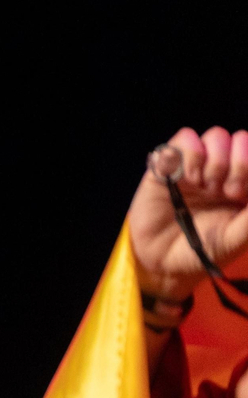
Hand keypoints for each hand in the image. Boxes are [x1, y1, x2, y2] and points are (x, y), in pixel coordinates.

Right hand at [129, 126, 247, 299]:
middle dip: (234, 165)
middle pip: (240, 139)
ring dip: (211, 160)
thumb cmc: (201, 252)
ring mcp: (197, 166)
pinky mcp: (169, 165)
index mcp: (245, 185)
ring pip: (216, 135)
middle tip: (221, 191)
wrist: (159, 263)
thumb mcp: (237, 238)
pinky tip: (183, 177)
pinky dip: (188, 153)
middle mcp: (224, 171)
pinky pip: (185, 137)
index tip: (238, 193)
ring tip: (200, 185)